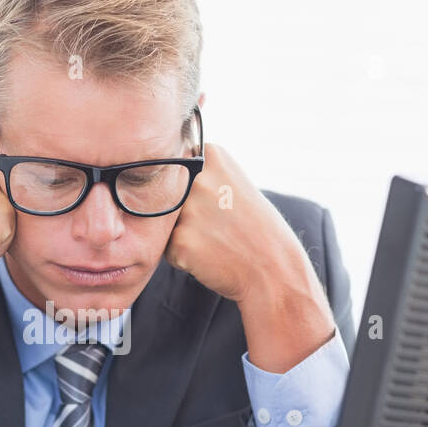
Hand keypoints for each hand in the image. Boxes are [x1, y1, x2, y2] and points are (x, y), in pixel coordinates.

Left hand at [165, 142, 334, 370]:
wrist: (274, 270)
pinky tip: (210, 256)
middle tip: (219, 227)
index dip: (194, 191)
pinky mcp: (181, 241)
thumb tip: (153, 176)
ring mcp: (189, 209)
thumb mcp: (233, 184)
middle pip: (169, 196)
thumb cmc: (255, 229)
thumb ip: (200, 175)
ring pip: (166, 223)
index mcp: (213, 156)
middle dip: (186, 214)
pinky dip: (184, 256)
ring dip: (184, 235)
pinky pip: (168, 248)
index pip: (179, 170)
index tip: (218, 202)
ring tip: (216, 242)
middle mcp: (199, 178)